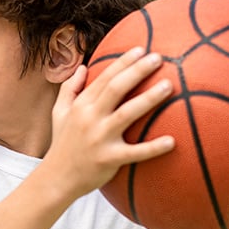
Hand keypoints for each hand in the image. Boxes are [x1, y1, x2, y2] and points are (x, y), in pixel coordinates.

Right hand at [45, 47, 175, 196]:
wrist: (57, 178)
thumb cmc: (62, 144)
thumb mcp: (58, 113)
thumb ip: (69, 89)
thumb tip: (83, 67)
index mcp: (81, 105)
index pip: (104, 78)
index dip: (122, 62)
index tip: (141, 49)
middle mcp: (90, 118)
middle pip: (116, 88)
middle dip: (138, 71)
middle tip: (159, 58)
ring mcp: (99, 139)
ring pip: (127, 114)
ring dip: (149, 98)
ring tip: (169, 86)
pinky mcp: (109, 159)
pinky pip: (135, 153)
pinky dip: (153, 148)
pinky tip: (172, 141)